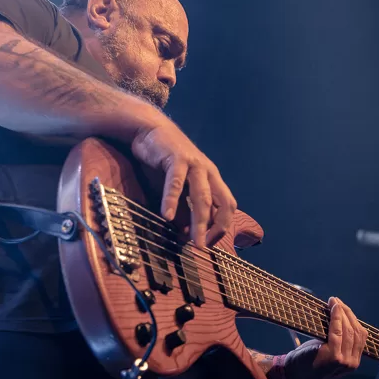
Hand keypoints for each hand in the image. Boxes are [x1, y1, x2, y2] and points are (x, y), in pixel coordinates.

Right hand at [131, 124, 236, 246]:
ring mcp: (194, 164)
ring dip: (199, 221)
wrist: (151, 131)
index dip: (222, 227)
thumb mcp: (180, 188)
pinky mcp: (177, 159)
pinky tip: (167, 216)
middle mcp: (209, 172)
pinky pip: (176, 183)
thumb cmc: (165, 162)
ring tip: (193, 240)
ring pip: (202, 197)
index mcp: (213, 179)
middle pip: (221, 204)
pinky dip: (172, 201)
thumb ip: (186, 208)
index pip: (227, 207)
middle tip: (203, 248)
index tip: (209, 243)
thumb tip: (188, 234)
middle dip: (215, 229)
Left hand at [281, 297, 367, 378]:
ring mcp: (344, 361)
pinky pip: (337, 332)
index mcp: (354, 362)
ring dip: (341, 313)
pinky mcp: (333, 357)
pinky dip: (336, 318)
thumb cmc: (309, 361)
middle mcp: (352, 363)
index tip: (343, 307)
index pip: (361, 336)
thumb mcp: (329, 352)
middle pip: (356, 331)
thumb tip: (342, 316)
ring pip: (348, 330)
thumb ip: (340, 341)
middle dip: (347, 313)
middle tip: (336, 301)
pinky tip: (332, 308)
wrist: (293, 376)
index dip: (353, 318)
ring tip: (333, 301)